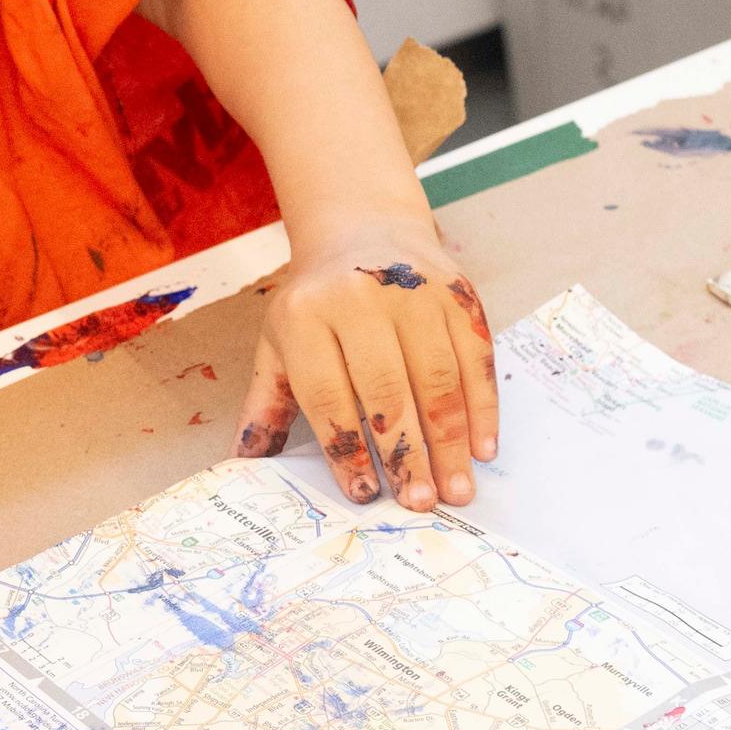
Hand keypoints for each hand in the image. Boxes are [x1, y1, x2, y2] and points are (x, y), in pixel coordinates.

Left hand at [235, 214, 498, 509]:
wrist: (361, 226)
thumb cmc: (315, 301)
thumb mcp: (278, 343)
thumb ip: (265, 403)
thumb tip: (247, 462)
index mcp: (306, 316)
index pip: (327, 394)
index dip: (347, 448)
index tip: (365, 493)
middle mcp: (359, 298)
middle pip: (387, 390)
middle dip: (406, 454)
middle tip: (421, 503)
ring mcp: (414, 291)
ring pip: (437, 378)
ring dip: (451, 441)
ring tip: (456, 490)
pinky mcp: (457, 292)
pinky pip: (475, 358)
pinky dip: (483, 407)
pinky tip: (483, 447)